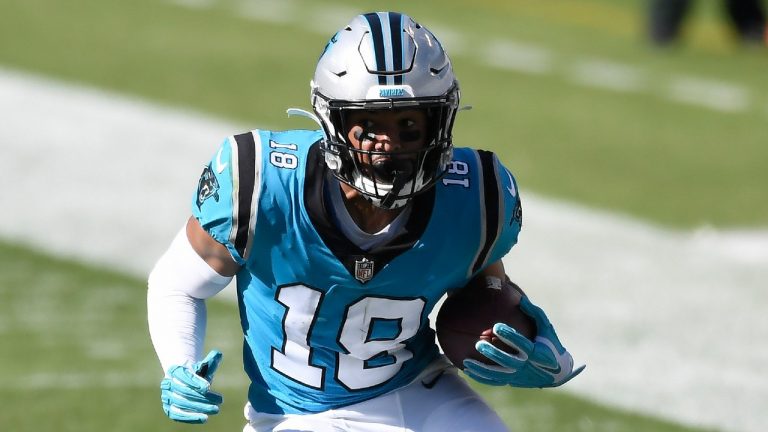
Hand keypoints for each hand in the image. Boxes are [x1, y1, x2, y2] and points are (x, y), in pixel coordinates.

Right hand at [160, 350, 223, 422]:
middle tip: (219, 401)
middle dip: (203, 397)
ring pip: (182, 403)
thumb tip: (218, 354)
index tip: (208, 387)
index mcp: (174, 370)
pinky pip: (177, 415)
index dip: (195, 382)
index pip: (183, 376)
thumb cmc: (196, 373)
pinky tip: (204, 418)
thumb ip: (210, 361)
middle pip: (184, 391)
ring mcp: (166, 397)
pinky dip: (190, 417)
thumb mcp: (203, 366)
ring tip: (215, 409)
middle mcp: (167, 383)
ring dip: (200, 408)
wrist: (184, 382)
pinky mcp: (168, 409)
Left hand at [462, 296, 584, 387]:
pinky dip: (482, 377)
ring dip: (482, 369)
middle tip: (479, 344)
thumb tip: (520, 299)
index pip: (521, 344)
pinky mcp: (513, 381)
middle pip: (508, 361)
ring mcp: (519, 375)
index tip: (496, 326)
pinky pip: (495, 381)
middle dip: (493, 353)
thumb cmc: (549, 344)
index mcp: (537, 352)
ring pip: (498, 374)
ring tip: (467, 362)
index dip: (509, 335)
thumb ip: (534, 313)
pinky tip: (468, 370)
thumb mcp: (546, 328)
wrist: (556, 372)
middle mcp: (527, 365)